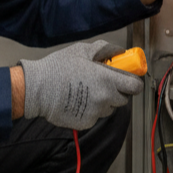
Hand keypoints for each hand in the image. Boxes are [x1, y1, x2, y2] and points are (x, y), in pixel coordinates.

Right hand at [19, 41, 142, 129]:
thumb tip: (119, 51)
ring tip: (86, 91)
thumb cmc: (58, 68)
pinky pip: (95, 116)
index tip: (128, 80)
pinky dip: (90, 110)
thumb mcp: (82, 51)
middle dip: (116, 91)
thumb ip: (104, 49)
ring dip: (103, 101)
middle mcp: (105, 98)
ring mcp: (96, 113)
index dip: (133, 83)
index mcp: (107, 80)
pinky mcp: (86, 123)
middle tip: (102, 83)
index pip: (135, 87)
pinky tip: (78, 101)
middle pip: (123, 99)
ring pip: (108, 108)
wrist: (37, 89)